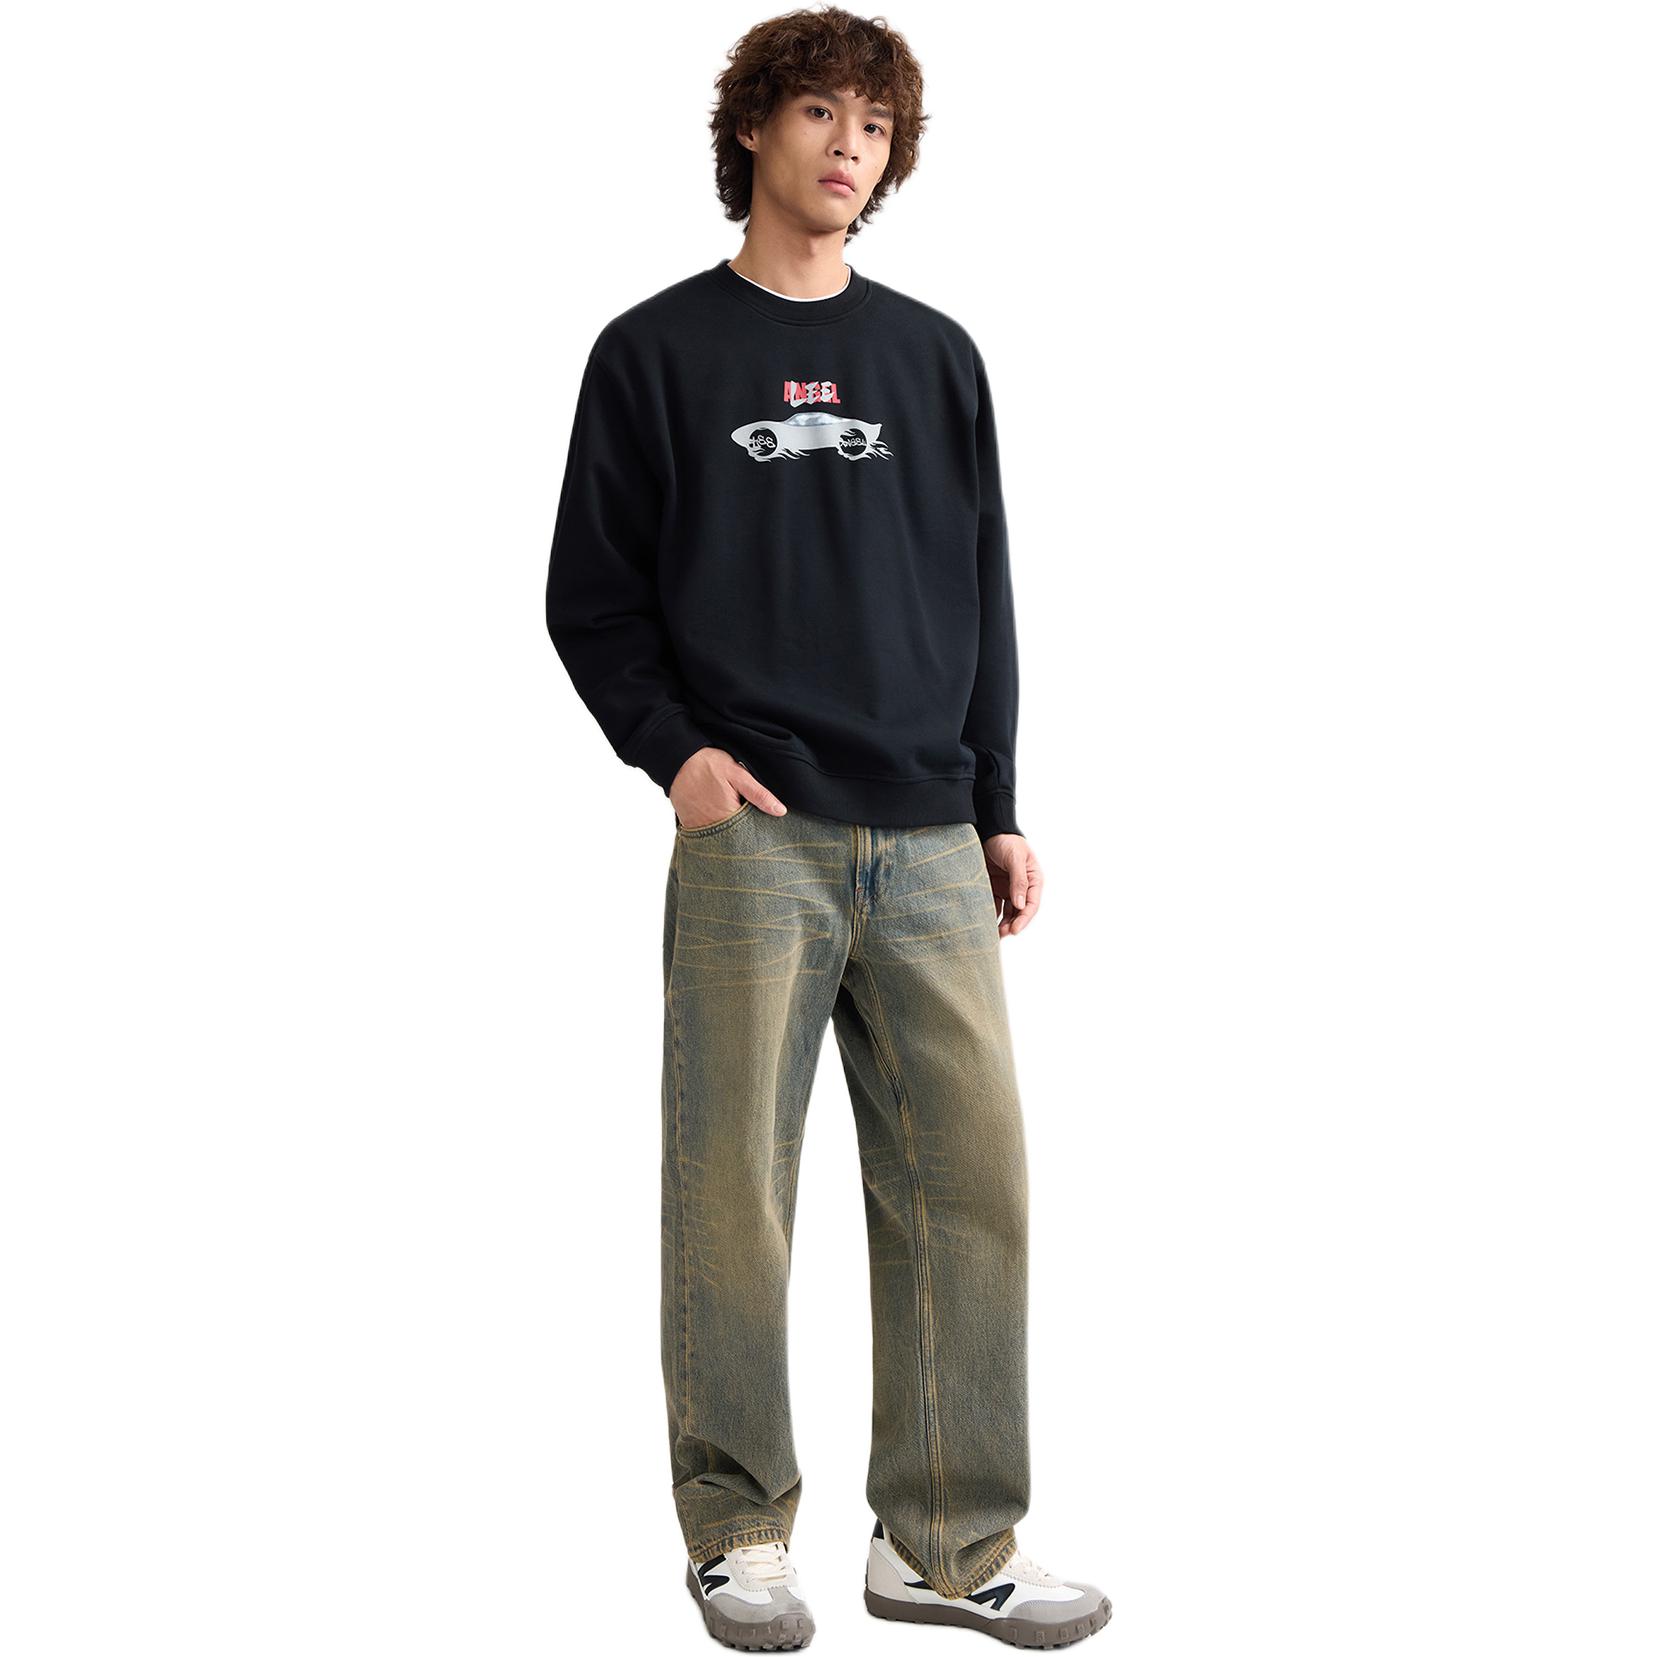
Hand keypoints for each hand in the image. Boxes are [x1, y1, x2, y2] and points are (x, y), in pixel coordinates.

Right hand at [670, 748, 787, 828]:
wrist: (675, 759)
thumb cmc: (707, 764)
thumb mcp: (738, 774)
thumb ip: (759, 794)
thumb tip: (780, 811)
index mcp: (728, 817)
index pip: (751, 835)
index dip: (760, 832)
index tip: (768, 831)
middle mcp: (712, 828)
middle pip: (736, 840)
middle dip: (746, 836)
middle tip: (753, 827)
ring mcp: (699, 829)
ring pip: (722, 839)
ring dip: (731, 835)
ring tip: (737, 824)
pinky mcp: (690, 826)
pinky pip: (707, 835)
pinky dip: (716, 832)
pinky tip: (722, 823)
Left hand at [984, 833, 1040, 935]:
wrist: (990, 830)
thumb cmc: (1007, 841)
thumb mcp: (1015, 858)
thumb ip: (1019, 881)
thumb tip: (1020, 905)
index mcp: (1034, 880)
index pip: (1032, 904)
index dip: (1024, 919)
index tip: (1014, 930)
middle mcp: (1023, 887)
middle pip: (1020, 911)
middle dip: (1012, 924)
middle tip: (1001, 935)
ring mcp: (1008, 889)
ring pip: (1007, 911)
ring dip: (1002, 923)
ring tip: (992, 934)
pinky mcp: (995, 888)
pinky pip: (994, 905)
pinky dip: (991, 914)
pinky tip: (984, 921)